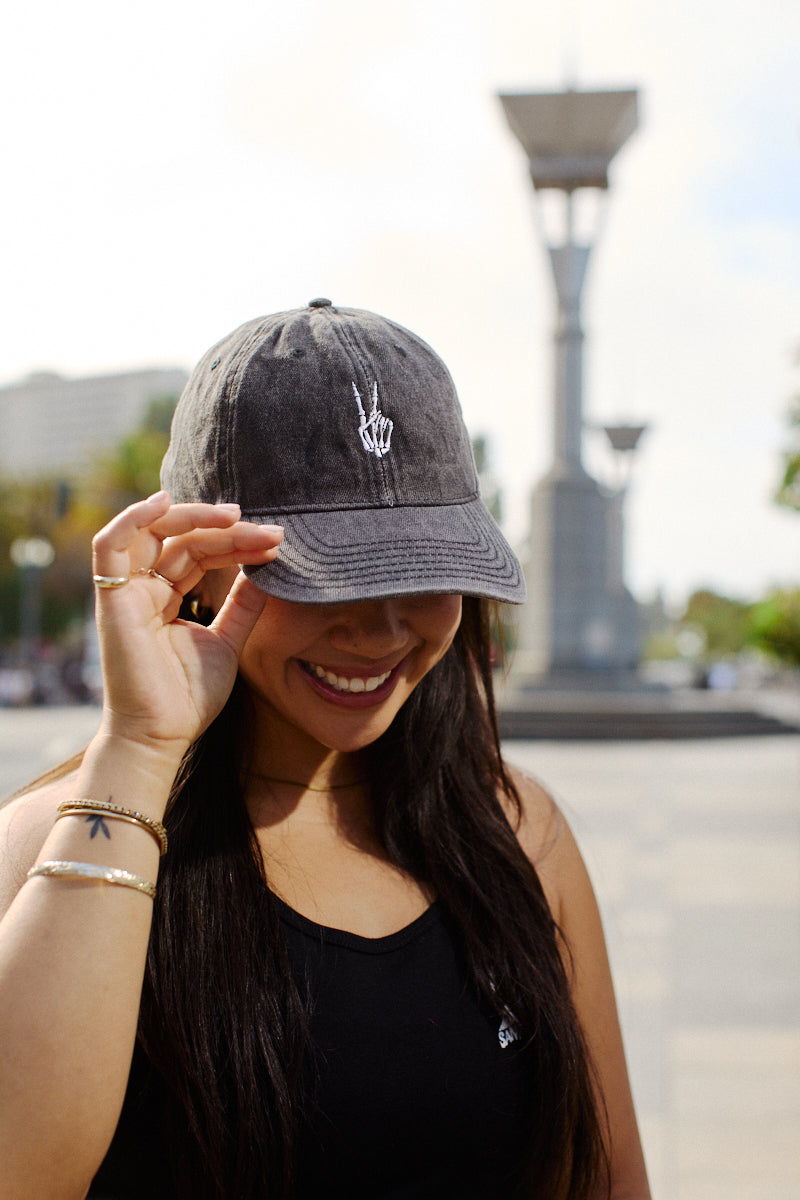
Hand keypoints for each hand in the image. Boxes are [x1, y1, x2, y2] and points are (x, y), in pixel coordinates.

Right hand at [91, 491, 281, 754]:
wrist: (162, 736)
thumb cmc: (189, 698)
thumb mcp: (228, 642)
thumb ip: (242, 606)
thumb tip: (267, 570)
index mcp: (166, 598)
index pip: (201, 554)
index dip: (237, 543)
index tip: (276, 542)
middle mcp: (144, 590)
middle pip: (183, 540)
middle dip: (226, 529)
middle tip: (266, 529)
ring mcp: (126, 593)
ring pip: (153, 533)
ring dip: (192, 517)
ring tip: (233, 515)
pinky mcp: (111, 599)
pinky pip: (109, 545)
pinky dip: (132, 517)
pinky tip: (165, 501)